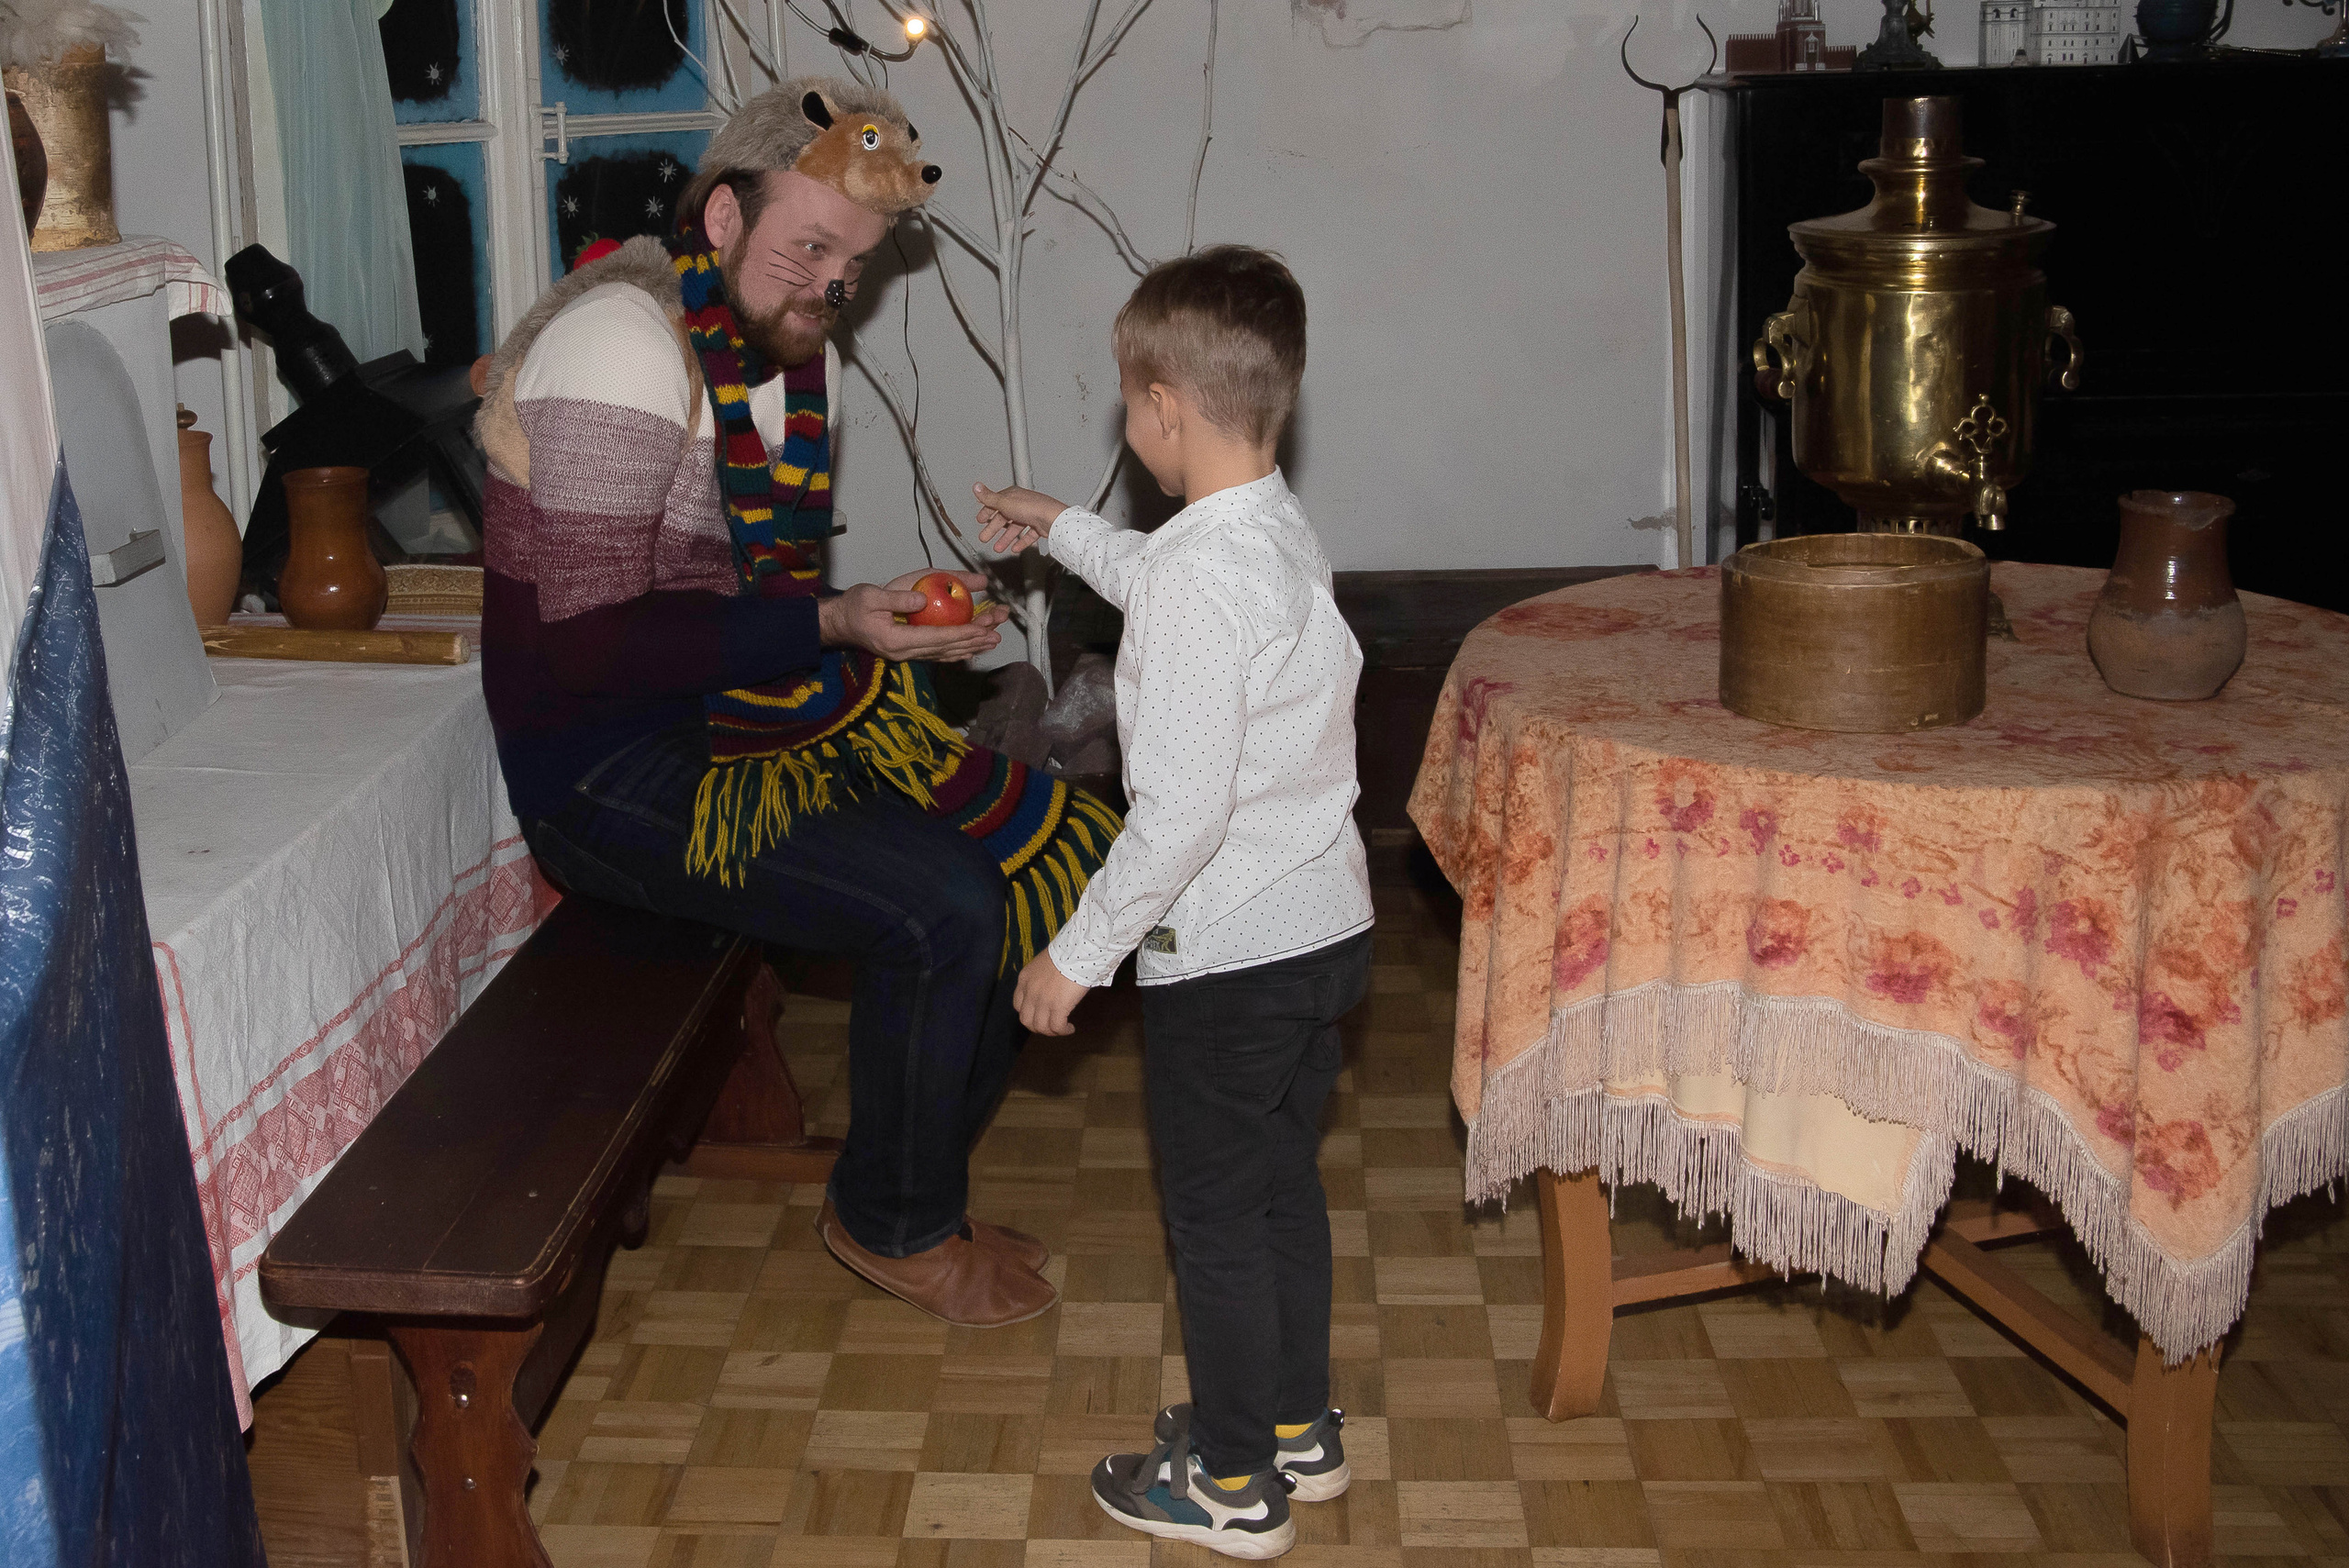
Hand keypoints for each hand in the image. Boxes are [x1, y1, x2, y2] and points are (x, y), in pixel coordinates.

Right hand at [817, 570, 1006, 661]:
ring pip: (944, 653)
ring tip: (992, 641)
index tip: (981, 628)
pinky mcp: (909, 651)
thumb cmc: (852, 607)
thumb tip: (923, 600)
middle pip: (946, 648)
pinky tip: (971, 648)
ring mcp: (907, 654)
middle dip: (973, 641)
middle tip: (996, 633)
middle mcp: (905, 652)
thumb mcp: (870, 597)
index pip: (936, 638)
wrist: (838, 623)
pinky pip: (938, 653)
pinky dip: (956, 650)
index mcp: (897, 640)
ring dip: (970, 647)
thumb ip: (896, 599)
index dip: (961, 633)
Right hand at [975, 482, 1068, 554]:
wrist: (1051, 518)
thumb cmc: (1030, 507)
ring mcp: (1031, 515)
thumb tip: (976, 487)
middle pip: (1004, 517)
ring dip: (1005, 538)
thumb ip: (988, 497)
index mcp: (1012, 496)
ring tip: (998, 547)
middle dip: (993, 528)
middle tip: (985, 537)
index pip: (995, 502)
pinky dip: (1021, 542)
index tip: (981, 520)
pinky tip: (1015, 548)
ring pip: (1015, 528)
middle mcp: (1022, 504)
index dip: (986, 511)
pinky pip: (1028, 535)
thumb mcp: (1003, 501)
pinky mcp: (1039, 526)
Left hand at [1013, 949, 1090, 1036]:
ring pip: (1040, 1027)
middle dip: (1038, 1027)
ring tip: (1062, 1029)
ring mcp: (1042, 1001)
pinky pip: (1057, 1027)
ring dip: (1051, 1032)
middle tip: (1051, 1026)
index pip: (1018, 1005)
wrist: (1078, 953)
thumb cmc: (1067, 954)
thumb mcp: (1045, 964)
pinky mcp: (1057, 1007)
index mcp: (1024, 979)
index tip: (1040, 1014)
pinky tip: (1070, 1028)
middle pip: (1026, 1020)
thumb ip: (1042, 978)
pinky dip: (1063, 1031)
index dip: (1029, 1013)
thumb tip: (1052, 987)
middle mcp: (1030, 992)